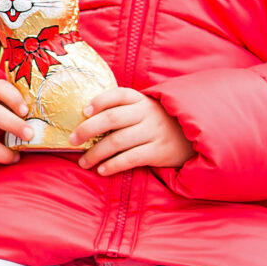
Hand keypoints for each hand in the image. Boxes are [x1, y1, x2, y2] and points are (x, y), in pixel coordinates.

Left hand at [73, 87, 193, 176]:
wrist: (194, 137)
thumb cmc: (159, 122)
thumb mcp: (146, 109)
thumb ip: (123, 110)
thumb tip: (86, 119)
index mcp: (142, 100)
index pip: (118, 95)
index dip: (99, 101)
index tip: (84, 111)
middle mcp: (147, 113)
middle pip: (111, 118)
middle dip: (87, 129)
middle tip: (72, 140)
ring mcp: (154, 132)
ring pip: (117, 141)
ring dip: (96, 153)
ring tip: (83, 162)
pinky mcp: (159, 151)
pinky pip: (130, 158)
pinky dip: (113, 165)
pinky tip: (101, 170)